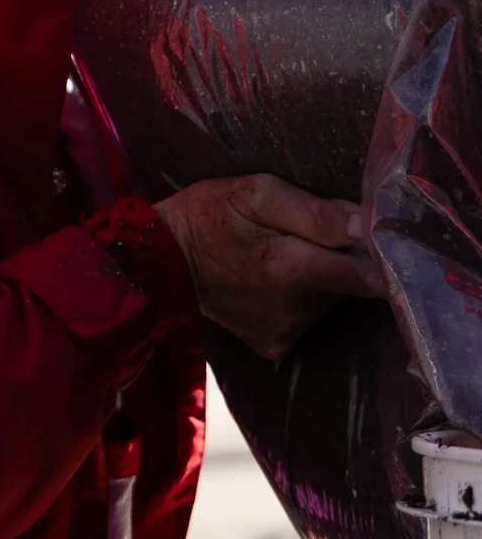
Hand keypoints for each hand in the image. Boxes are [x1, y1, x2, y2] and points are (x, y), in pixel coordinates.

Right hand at [155, 173, 382, 359]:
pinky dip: (300, 296)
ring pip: (329, 299)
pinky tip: (271, 278)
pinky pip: (307, 316)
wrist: (159, 262)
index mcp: (291, 271)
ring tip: (281, 251)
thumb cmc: (207, 215)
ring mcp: (283, 333)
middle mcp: (294, 312)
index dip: (379, 255)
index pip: (367, 276)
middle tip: (306, 230)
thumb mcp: (256, 193)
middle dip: (338, 255)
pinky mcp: (273, 345)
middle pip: (348, 283)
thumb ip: (315, 211)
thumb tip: (366, 225)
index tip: (377, 238)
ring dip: (319, 275)